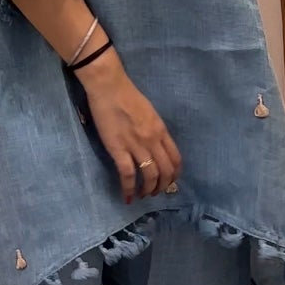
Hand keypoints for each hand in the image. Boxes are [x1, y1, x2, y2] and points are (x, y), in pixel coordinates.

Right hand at [75, 51, 181, 202]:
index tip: (169, 181)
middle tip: (155, 192)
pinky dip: (128, 189)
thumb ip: (155, 130)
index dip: (174, 174)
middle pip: (165, 171)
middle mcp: (153, 140)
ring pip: (149, 176)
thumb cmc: (127, 96)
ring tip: (143, 195)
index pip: (176, 159)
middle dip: (162, 186)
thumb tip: (156, 146)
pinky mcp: (119, 149)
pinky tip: (127, 197)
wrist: (109, 86)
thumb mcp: (150, 113)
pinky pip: (127, 175)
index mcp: (161, 130)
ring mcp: (137, 145)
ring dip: (148, 190)